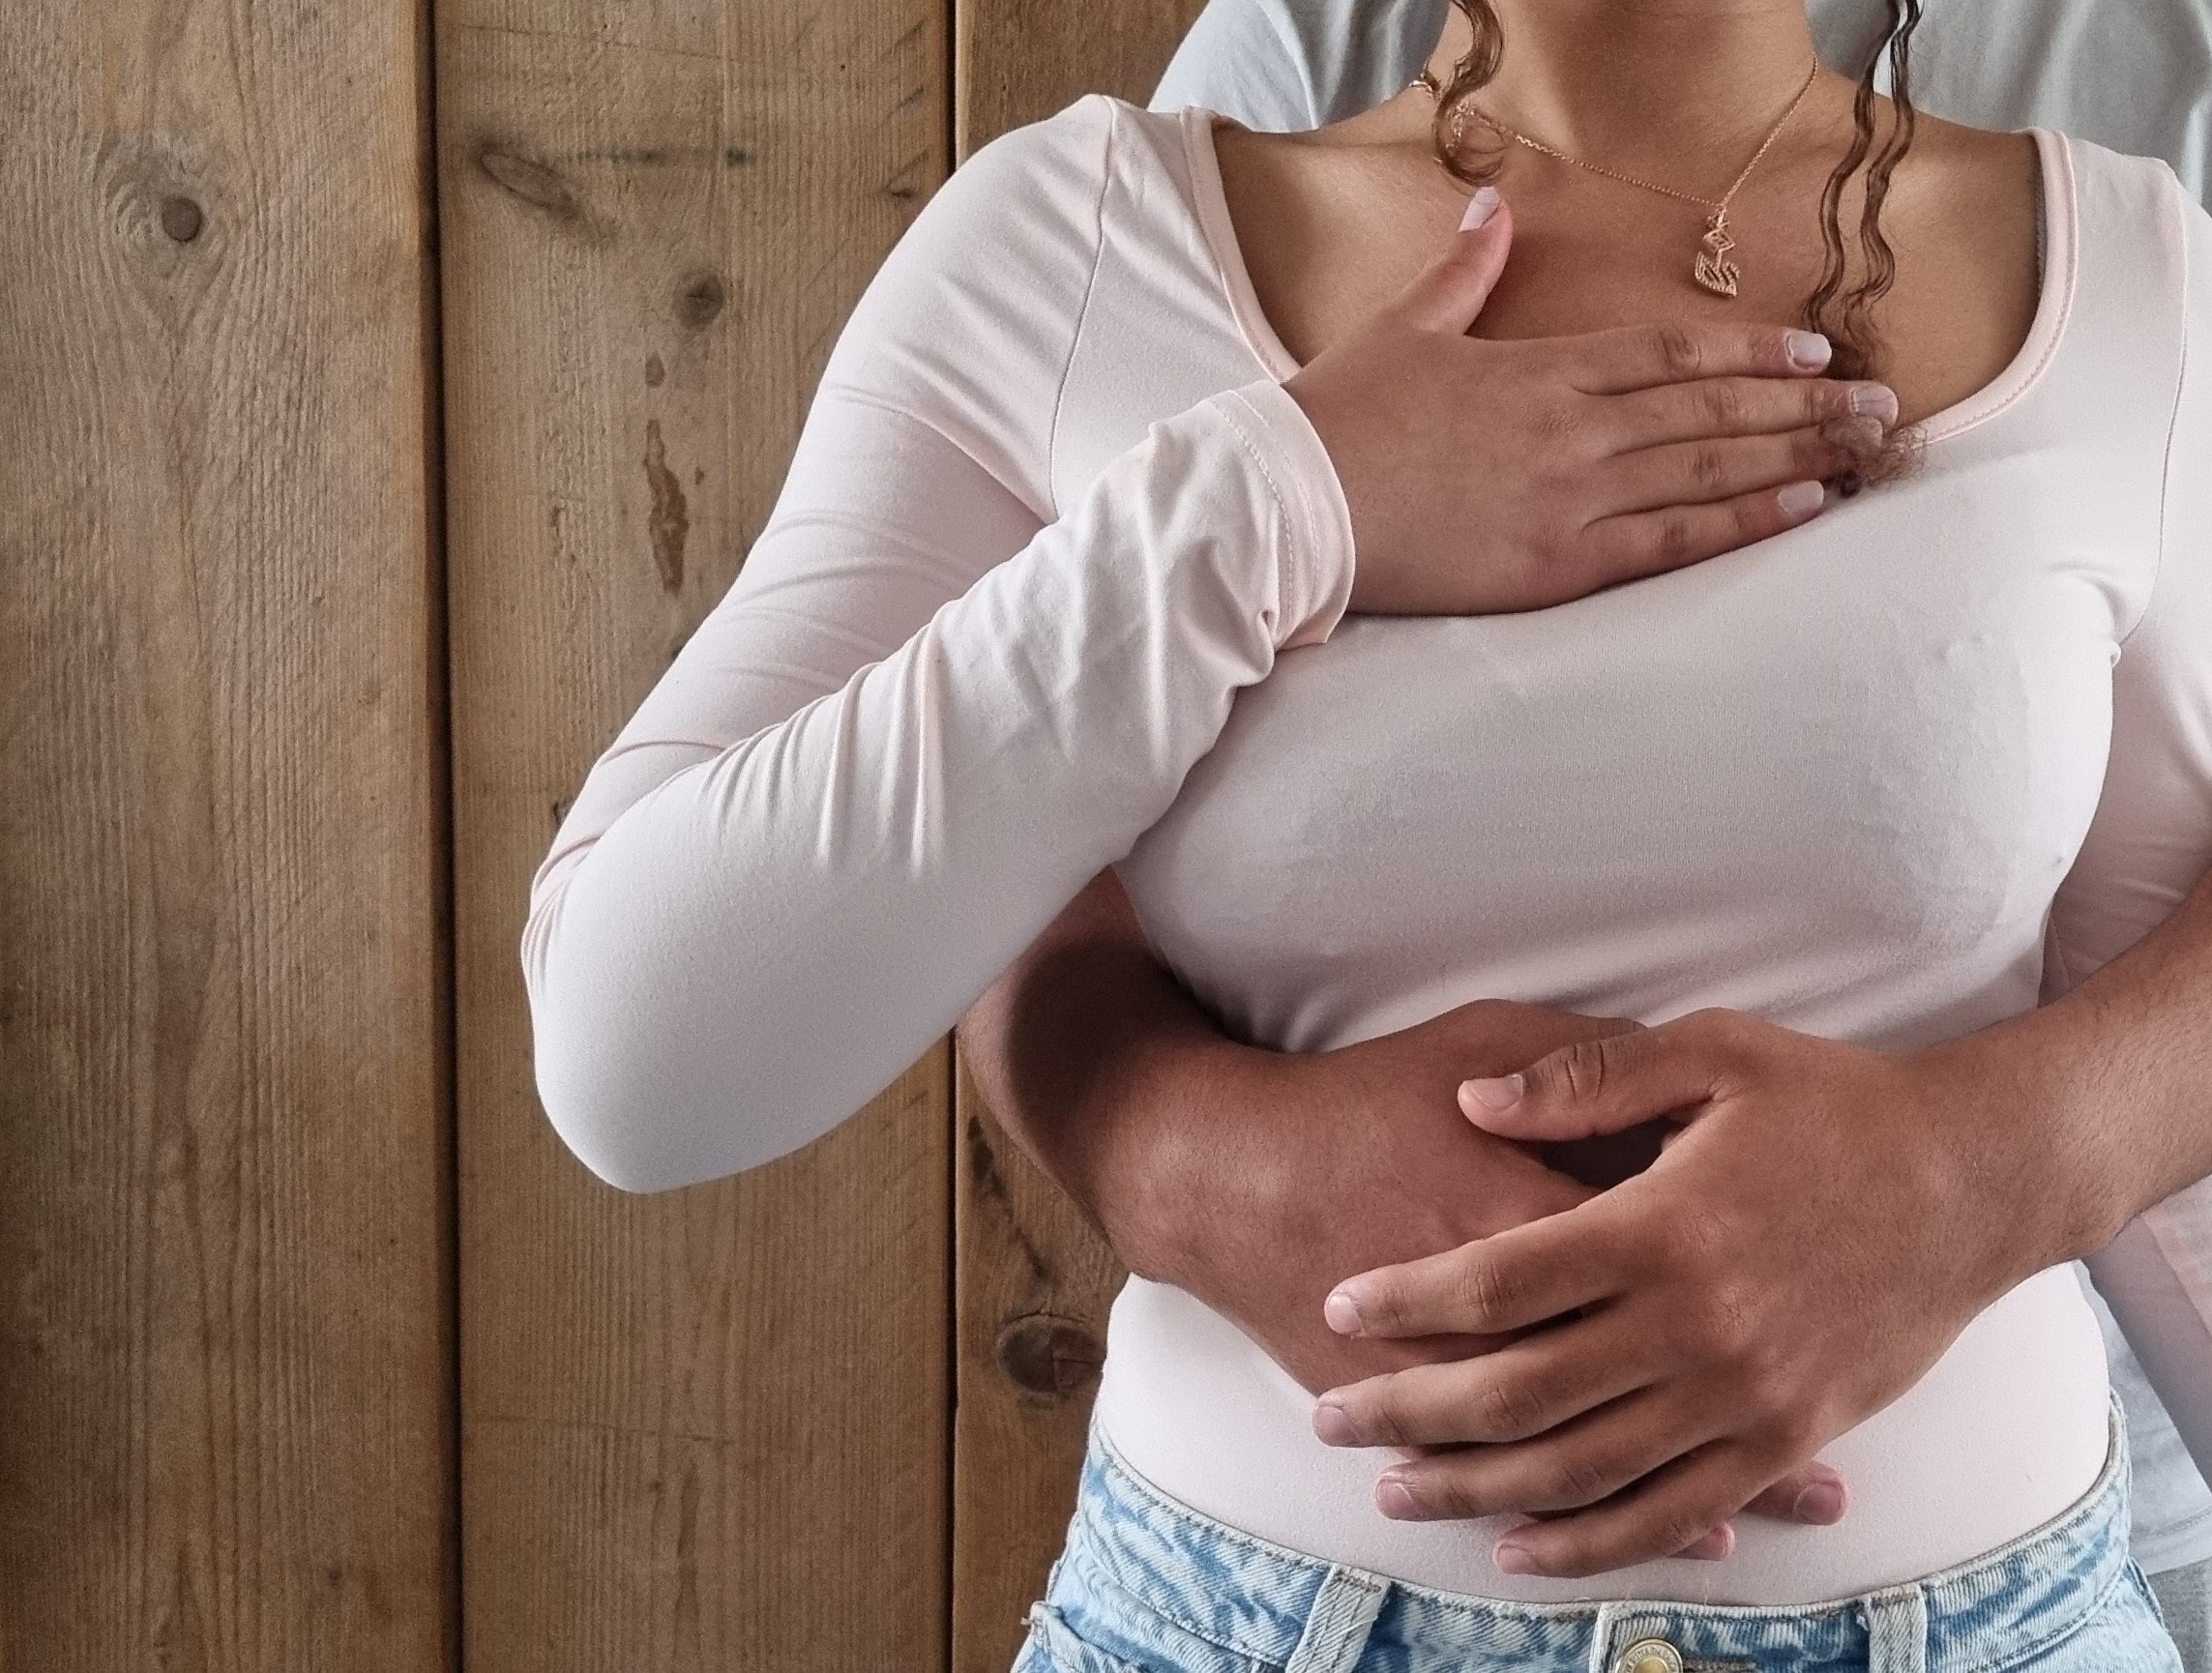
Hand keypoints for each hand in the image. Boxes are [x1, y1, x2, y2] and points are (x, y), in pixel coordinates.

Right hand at [1140, 998, 1845, 1557]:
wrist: (1231, 1169)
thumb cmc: (1360, 1095)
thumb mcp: (1478, 1034)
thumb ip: (1579, 1058)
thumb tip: (1669, 1078)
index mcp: (1535, 1208)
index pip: (1662, 1265)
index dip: (1752, 1299)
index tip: (1836, 1314)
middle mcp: (1505, 1311)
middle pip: (1643, 1388)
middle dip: (1736, 1429)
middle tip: (1824, 1469)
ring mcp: (1457, 1371)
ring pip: (1586, 1458)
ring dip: (1680, 1496)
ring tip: (1766, 1517)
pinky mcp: (1417, 1408)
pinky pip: (1515, 1480)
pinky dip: (1583, 1518)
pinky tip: (1631, 1529)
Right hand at [1284, 188, 1896, 617]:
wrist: (1291, 506)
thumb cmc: (1336, 419)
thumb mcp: (1401, 329)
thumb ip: (1463, 272)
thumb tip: (1494, 206)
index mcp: (1540, 371)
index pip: (1670, 356)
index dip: (1749, 354)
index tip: (1813, 351)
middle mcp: (1573, 431)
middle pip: (1711, 411)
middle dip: (1803, 404)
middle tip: (1879, 402)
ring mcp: (1571, 500)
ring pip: (1708, 471)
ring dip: (1796, 455)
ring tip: (1863, 448)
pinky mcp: (1555, 566)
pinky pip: (1670, 543)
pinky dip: (1742, 522)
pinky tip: (1801, 507)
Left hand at [1314, 1008, 2090, 1577]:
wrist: (1974, 1178)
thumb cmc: (1836, 1103)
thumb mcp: (1713, 1051)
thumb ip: (1584, 1076)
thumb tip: (1470, 1100)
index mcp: (1663, 1226)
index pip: (1498, 1278)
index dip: (1407, 1299)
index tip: (1339, 1305)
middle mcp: (1696, 1325)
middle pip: (1517, 1391)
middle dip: (1409, 1412)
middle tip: (1333, 1421)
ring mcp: (1743, 1395)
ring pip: (1580, 1469)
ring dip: (1476, 1492)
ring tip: (1395, 1493)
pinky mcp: (1785, 1437)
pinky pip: (1670, 1509)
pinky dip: (1589, 1542)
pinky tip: (1523, 1549)